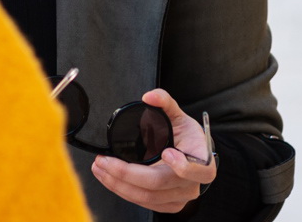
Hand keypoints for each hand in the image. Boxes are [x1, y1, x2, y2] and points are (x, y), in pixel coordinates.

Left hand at [90, 89, 216, 212]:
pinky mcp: (168, 204)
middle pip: (158, 183)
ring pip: (147, 196)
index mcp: (201, 161)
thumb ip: (165, 102)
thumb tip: (149, 96)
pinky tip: (109, 179)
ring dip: (118, 184)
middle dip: (126, 173)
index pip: (199, 171)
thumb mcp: (179, 116)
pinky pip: (144, 202)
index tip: (165, 152)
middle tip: (103, 161)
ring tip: (100, 168)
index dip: (182, 166)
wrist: (192, 157)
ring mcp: (180, 197)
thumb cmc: (187, 137)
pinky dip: (123, 191)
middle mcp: (192, 184)